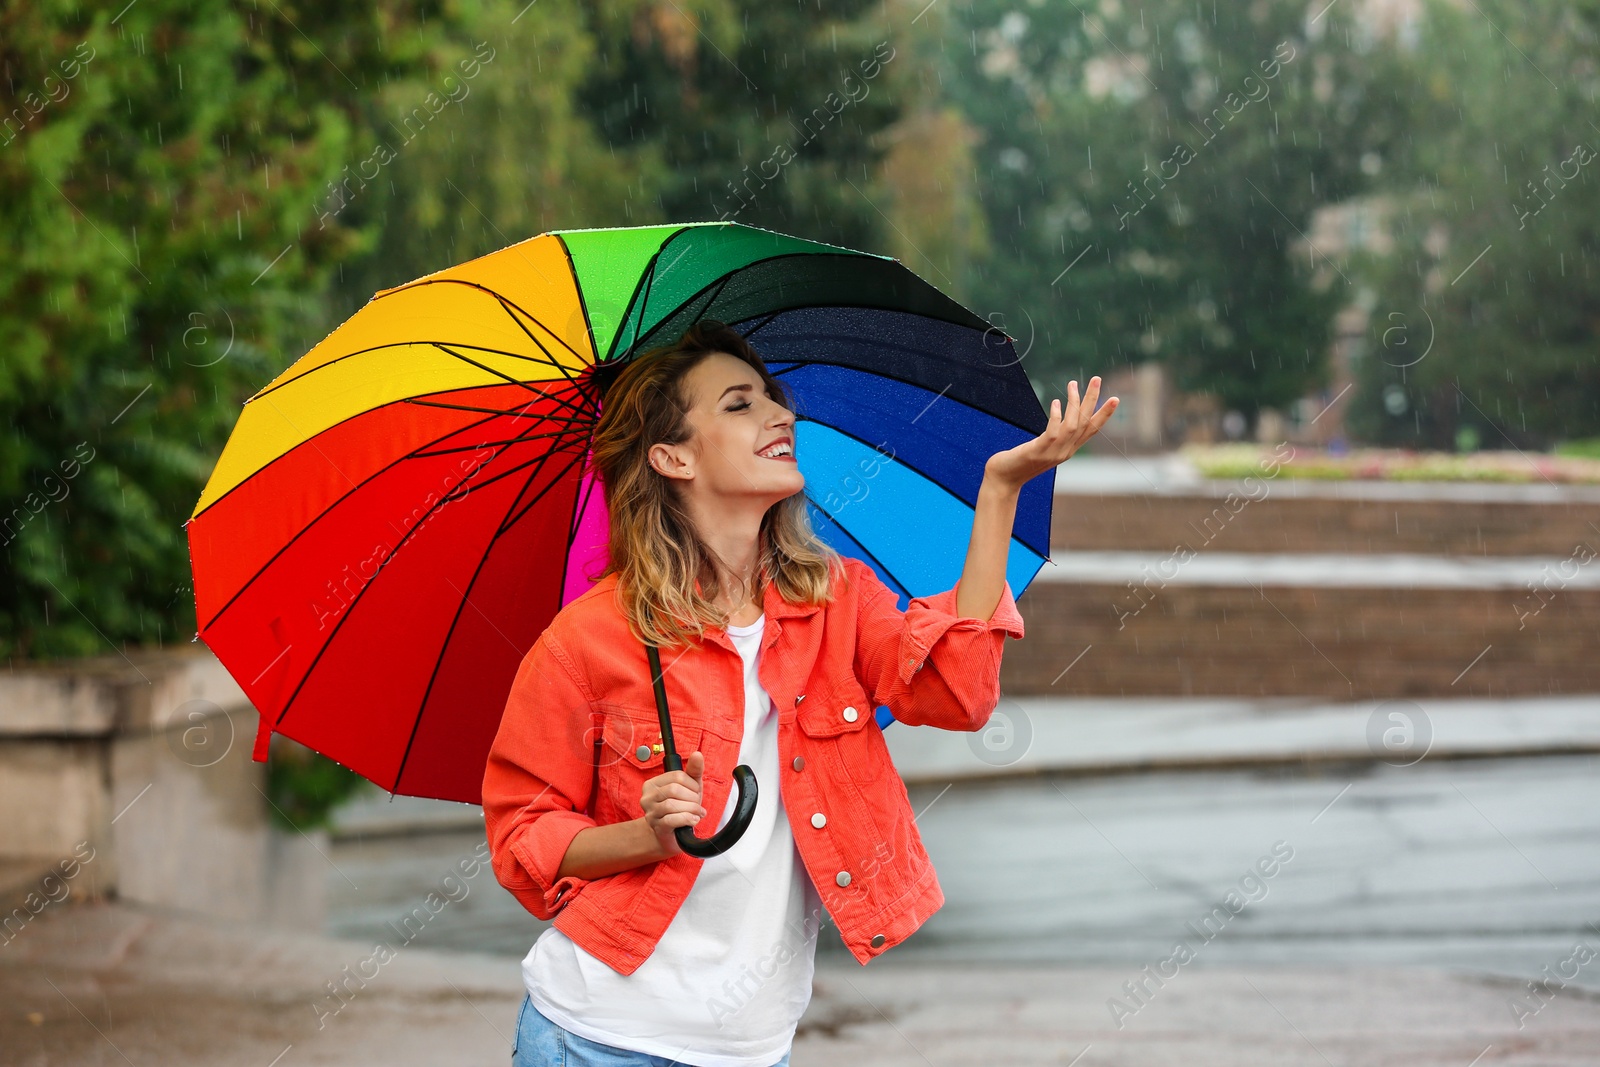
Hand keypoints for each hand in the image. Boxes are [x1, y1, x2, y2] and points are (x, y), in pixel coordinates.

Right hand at [642, 750, 706, 857]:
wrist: (673, 834)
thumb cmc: (680, 807)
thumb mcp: (689, 787)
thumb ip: (693, 770)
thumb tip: (697, 754)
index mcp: (653, 784)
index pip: (676, 776)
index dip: (691, 784)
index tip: (695, 792)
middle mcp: (647, 797)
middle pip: (674, 789)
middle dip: (692, 797)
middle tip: (697, 804)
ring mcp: (650, 813)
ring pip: (672, 805)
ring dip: (691, 809)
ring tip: (697, 813)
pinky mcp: (657, 827)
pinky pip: (672, 820)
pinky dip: (687, 819)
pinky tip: (693, 820)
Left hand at [984, 376, 1118, 490]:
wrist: (1004, 481)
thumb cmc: (1019, 462)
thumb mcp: (1042, 448)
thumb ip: (1053, 436)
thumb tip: (1059, 416)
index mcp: (1068, 450)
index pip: (1091, 430)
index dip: (1104, 415)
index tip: (1115, 399)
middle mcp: (1065, 452)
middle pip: (1085, 423)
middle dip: (1093, 400)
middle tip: (1097, 379)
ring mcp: (1054, 452)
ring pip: (1073, 425)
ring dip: (1075, 403)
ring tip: (1073, 383)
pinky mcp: (1040, 450)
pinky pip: (1054, 431)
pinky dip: (1057, 416)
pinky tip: (1055, 402)